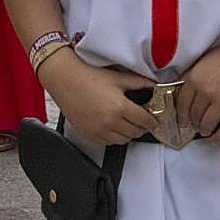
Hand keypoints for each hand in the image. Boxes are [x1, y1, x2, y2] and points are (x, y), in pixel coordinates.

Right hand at [40, 53, 158, 145]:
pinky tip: (114, 126)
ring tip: (128, 123)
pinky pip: (108, 142)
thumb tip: (154, 85)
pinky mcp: (89, 134)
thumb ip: (139, 82)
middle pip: (136, 132)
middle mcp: (110, 122)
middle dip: (142, 127)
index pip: (145, 121)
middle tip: (142, 119)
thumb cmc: (88, 76)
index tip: (153, 119)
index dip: (152, 120)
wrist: (65, 79)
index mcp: (120, 107)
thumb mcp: (118, 77)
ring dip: (129, 133)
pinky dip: (114, 137)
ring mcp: (99, 131)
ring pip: (123, 140)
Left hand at [177, 29, 219, 142]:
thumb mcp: (203, 61)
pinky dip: (219, 136)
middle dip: (192, 122)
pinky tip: (215, 137)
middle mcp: (205, 91)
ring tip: (204, 130)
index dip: (180, 114)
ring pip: (207, 124)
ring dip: (204, 130)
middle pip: (194, 115)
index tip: (181, 119)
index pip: (181, 103)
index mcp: (194, 78)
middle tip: (193, 125)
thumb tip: (182, 93)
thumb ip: (191, 77)